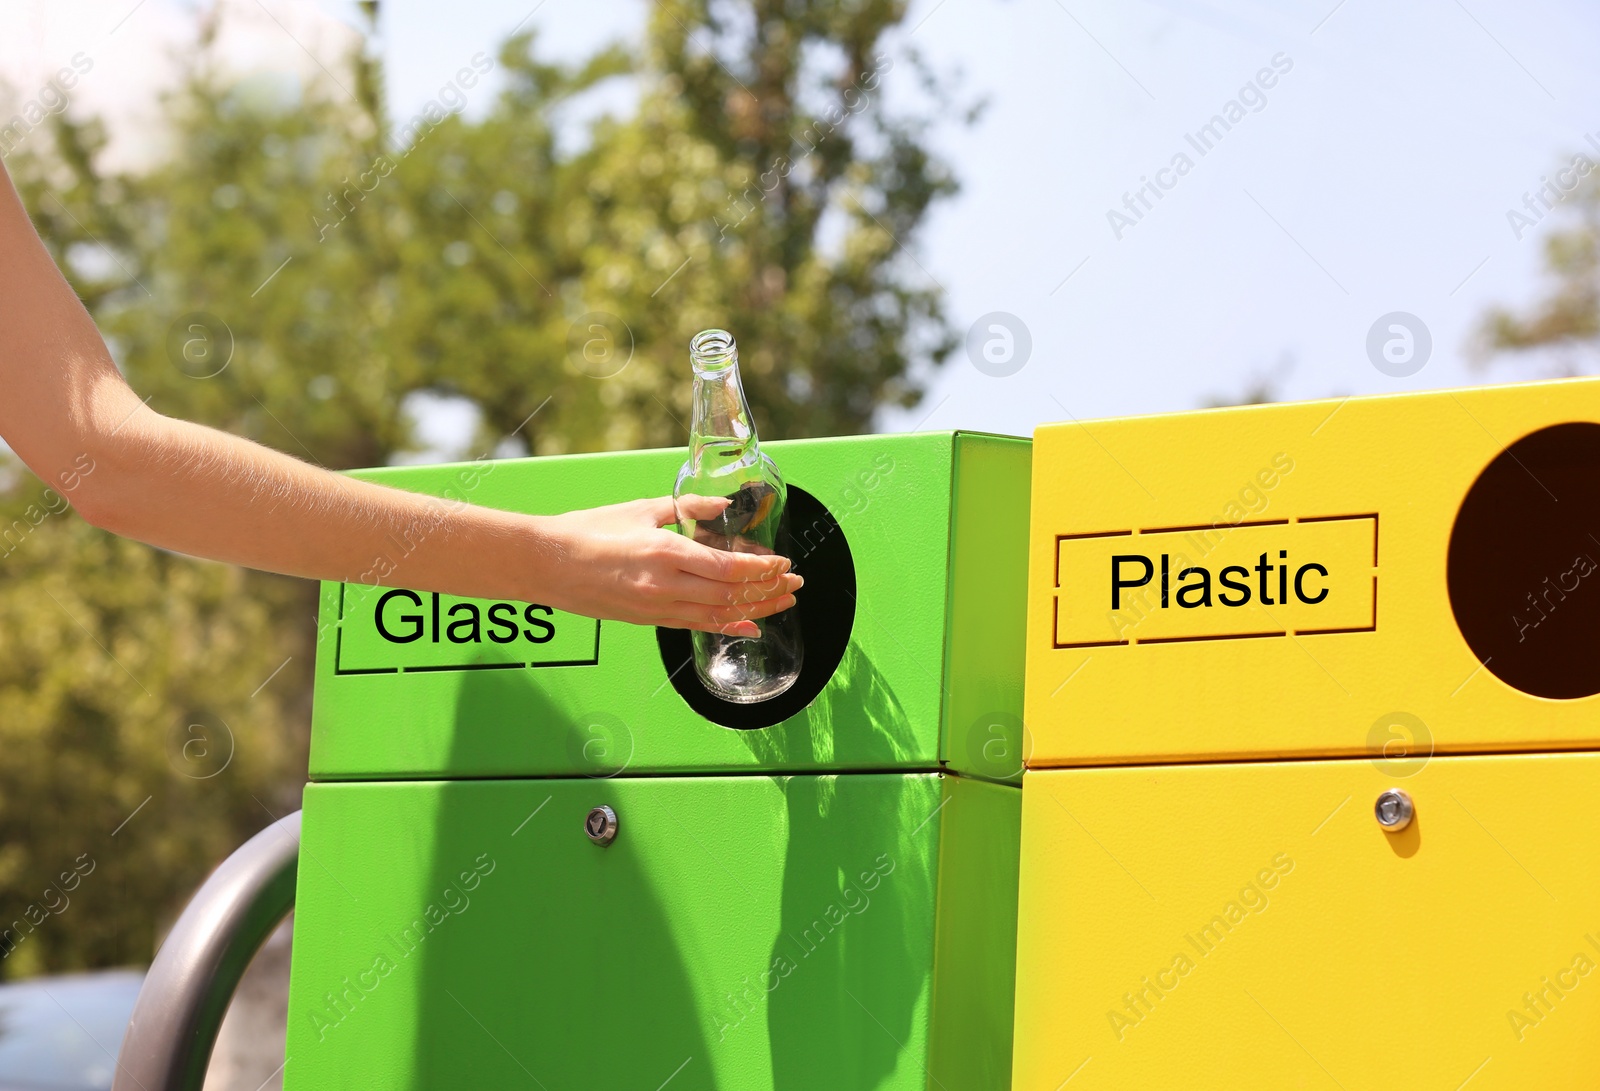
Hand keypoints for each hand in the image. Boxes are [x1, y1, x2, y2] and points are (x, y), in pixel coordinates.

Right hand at [535, 496, 800, 635]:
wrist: (547, 564)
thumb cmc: (590, 531)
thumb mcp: (643, 509)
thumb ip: (688, 508)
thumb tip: (724, 505)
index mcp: (665, 552)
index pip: (727, 567)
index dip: (762, 569)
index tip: (784, 563)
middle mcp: (665, 585)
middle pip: (730, 594)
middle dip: (768, 590)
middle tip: (796, 584)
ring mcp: (657, 607)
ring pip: (718, 615)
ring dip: (755, 610)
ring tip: (783, 603)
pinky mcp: (649, 620)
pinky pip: (696, 626)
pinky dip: (727, 626)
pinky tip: (749, 626)